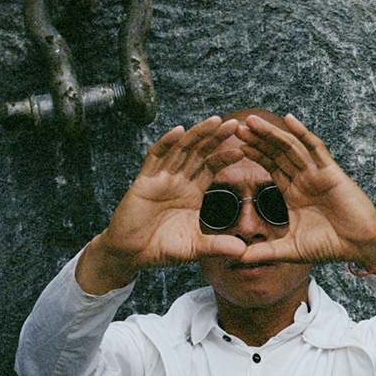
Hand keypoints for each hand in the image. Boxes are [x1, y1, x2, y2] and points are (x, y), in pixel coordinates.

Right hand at [77, 117, 248, 292]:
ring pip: (181, 149)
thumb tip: (243, 251)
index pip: (211, 167)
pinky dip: (166, 143)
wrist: (131, 254)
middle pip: (199, 152)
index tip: (244, 150)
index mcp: (192, 192)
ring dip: (197, 134)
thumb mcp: (194, 247)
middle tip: (235, 124)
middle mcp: (178, 180)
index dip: (225, 157)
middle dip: (216, 138)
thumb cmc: (161, 248)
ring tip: (215, 121)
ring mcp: (161, 178)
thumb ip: (217, 246)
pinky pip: (155, 157)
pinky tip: (178, 132)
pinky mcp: (144, 181)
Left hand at [235, 114, 375, 273]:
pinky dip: (302, 133)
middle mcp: (303, 178)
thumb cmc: (329, 247)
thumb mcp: (290, 250)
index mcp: (293, 192)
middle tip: (236, 126)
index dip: (254, 155)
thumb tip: (237, 258)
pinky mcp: (331, 172)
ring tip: (251, 121)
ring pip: (291, 147)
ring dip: (271, 133)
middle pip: (276, 152)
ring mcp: (317, 173)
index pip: (270, 167)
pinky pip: (315, 148)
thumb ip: (264, 251)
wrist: (359, 246)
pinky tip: (289, 119)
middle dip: (257, 139)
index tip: (233, 145)